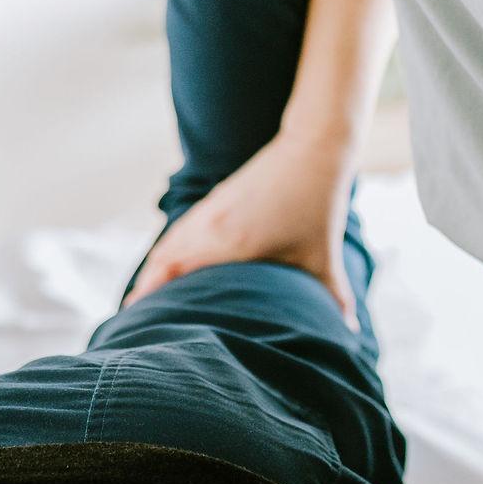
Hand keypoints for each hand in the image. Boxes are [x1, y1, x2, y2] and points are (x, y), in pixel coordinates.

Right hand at [126, 131, 356, 320]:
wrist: (312, 150)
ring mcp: (209, 211)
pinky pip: (180, 231)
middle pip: (162, 263)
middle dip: (145, 291)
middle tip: (131, 320)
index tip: (138, 323)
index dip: (154, 300)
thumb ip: (333, 297)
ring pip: (167, 244)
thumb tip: (351, 333)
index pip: (175, 276)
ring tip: (141, 298)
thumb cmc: (317, 206)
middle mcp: (210, 227)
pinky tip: (166, 265)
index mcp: (230, 244)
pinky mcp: (215, 201)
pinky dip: (168, 250)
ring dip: (153, 270)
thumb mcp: (324, 256)